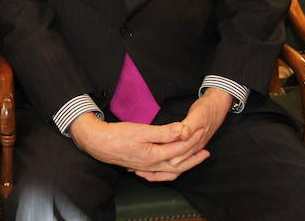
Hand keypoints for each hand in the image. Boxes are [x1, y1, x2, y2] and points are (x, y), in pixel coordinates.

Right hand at [69, 113, 208, 181]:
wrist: (98, 143)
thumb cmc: (118, 136)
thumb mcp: (142, 130)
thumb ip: (163, 132)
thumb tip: (182, 130)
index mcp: (154, 156)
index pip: (179, 149)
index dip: (191, 140)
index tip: (200, 132)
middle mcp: (152, 165)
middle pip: (179, 164)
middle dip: (194, 157)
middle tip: (206, 151)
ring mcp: (146, 168)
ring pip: (171, 171)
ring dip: (184, 165)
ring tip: (194, 159)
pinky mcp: (140, 166)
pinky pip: (160, 174)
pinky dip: (169, 172)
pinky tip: (171, 168)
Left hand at [138, 88, 231, 181]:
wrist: (218, 105)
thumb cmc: (207, 110)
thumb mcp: (198, 116)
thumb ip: (189, 126)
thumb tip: (182, 135)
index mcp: (194, 143)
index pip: (177, 156)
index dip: (161, 160)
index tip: (145, 162)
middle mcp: (193, 148)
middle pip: (175, 163)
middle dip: (157, 167)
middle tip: (137, 171)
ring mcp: (192, 147)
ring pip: (176, 163)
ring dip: (160, 168)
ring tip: (141, 171)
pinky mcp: (189, 143)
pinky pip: (177, 157)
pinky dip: (166, 161)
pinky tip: (155, 159)